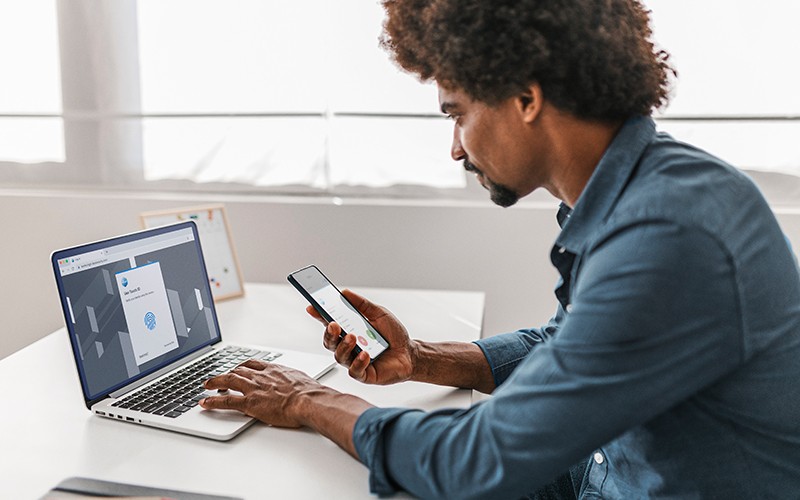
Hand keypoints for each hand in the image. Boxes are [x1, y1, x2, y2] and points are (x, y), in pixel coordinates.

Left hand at [199, 359, 321, 426]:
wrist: (308, 400)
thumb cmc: (309, 392)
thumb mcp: (299, 379)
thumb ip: (290, 380)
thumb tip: (293, 384)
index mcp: (273, 369)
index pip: (252, 364)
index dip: (242, 366)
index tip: (238, 368)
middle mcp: (260, 376)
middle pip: (237, 370)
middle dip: (226, 374)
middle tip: (218, 378)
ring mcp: (253, 388)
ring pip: (228, 381)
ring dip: (215, 383)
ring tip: (207, 385)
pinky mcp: (249, 403)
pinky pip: (226, 401)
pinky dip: (213, 401)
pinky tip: (205, 402)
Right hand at [309, 289, 416, 385]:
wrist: (410, 353)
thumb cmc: (394, 335)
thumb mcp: (379, 314)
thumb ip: (362, 304)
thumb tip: (345, 293)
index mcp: (349, 331)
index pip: (330, 324)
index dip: (319, 316)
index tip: (312, 307)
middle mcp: (349, 347)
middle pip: (330, 342)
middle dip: (329, 333)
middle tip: (334, 324)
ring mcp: (354, 361)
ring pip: (339, 356)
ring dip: (344, 346)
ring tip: (352, 337)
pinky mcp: (364, 374)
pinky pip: (354, 371)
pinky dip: (358, 362)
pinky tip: (365, 354)